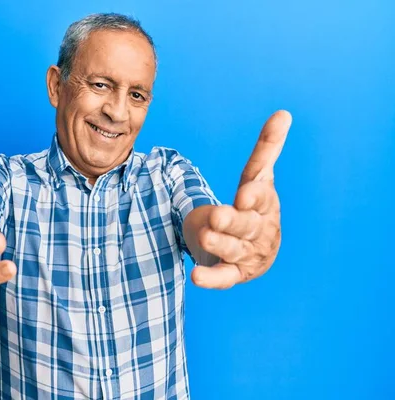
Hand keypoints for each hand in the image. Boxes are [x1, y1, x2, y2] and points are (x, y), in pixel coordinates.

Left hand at [191, 110, 291, 288]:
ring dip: (219, 245)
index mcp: (265, 205)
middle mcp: (260, 231)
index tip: (244, 194)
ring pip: (233, 250)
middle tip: (217, 217)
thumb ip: (267, 149)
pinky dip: (212, 278)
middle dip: (232, 221)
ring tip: (205, 238)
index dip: (254, 197)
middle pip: (246, 226)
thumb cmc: (254, 208)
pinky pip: (223, 277)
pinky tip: (196, 277)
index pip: (262, 198)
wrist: (254, 247)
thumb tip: (284, 113)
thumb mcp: (258, 176)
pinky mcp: (234, 273)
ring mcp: (247, 254)